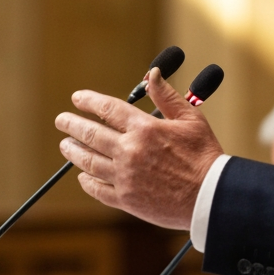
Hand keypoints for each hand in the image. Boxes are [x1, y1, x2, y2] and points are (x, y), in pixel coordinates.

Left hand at [55, 67, 223, 229]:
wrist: (211, 197)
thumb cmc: (204, 156)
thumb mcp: (190, 119)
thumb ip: (167, 96)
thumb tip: (152, 74)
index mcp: (145, 129)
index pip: (108, 109)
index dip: (89, 101)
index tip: (77, 98)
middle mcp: (130, 151)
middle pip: (90, 134)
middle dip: (72, 124)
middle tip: (62, 121)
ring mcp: (125, 177)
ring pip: (88, 161)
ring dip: (73, 151)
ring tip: (66, 145)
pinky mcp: (126, 199)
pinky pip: (98, 189)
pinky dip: (87, 180)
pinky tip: (83, 175)